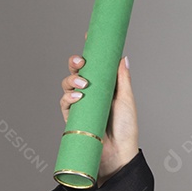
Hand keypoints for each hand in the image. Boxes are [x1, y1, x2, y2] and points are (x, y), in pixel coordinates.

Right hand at [59, 53, 138, 186]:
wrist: (119, 155)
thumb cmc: (126, 129)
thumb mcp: (126, 100)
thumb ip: (122, 79)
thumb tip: (122, 56)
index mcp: (105, 87)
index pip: (95, 65)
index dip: (90, 51)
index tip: (88, 35)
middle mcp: (92, 94)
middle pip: (77, 71)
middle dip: (75, 62)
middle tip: (81, 61)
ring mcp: (81, 105)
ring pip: (67, 84)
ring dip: (72, 80)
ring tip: (83, 84)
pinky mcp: (73, 118)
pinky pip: (65, 103)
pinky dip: (68, 97)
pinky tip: (78, 96)